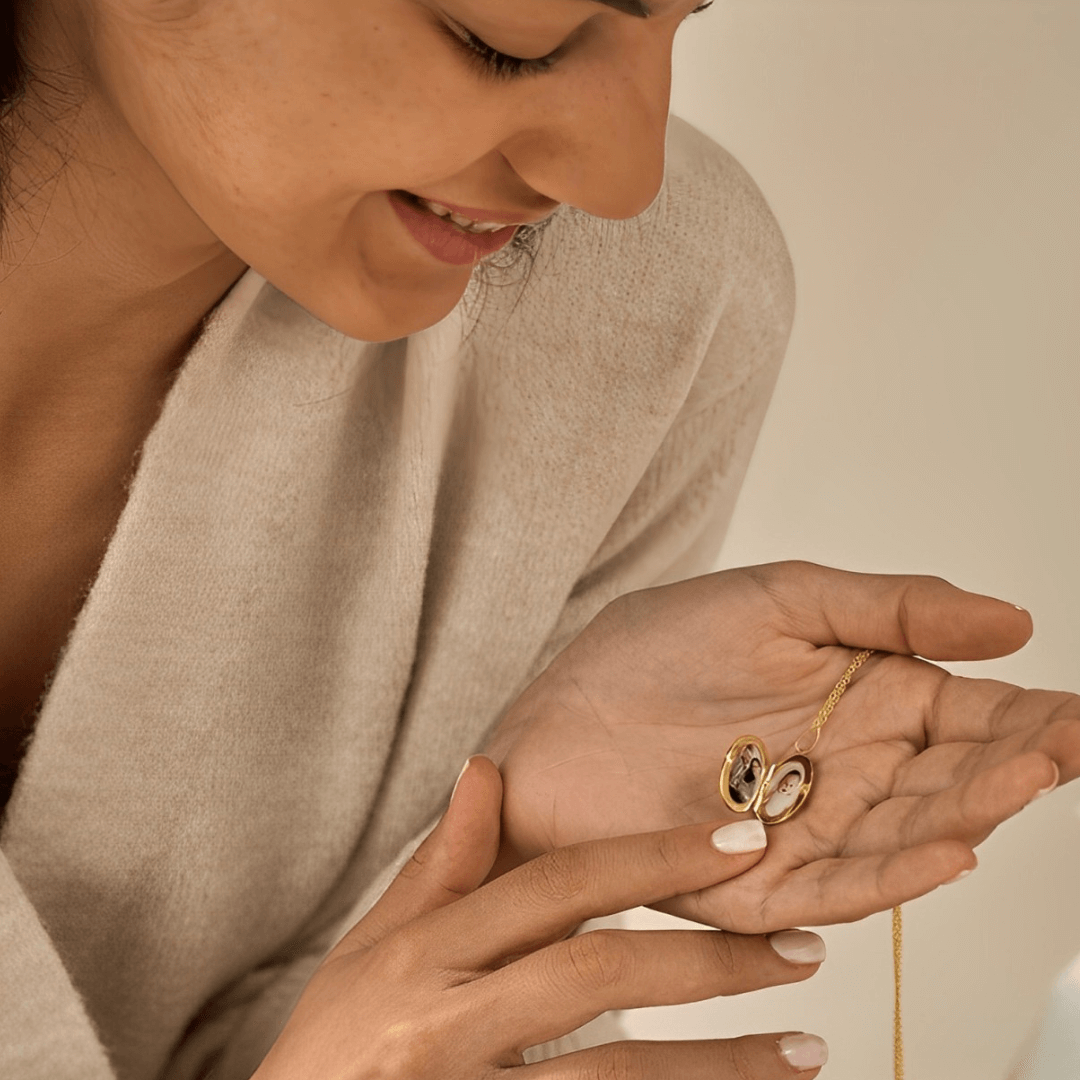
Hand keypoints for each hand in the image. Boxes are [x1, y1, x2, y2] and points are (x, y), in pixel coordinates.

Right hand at [254, 755, 829, 1079]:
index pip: (558, 885)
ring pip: (614, 1078)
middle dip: (711, 959)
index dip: (657, 856)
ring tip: (807, 1050)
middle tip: (803, 947)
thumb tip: (485, 767)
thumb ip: (441, 865)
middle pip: (598, 972)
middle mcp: (440, 1021)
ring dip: (723, 1066)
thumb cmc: (330, 1049)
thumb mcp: (371, 949)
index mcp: (418, 954)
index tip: (744, 841)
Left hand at [486, 561, 1079, 932]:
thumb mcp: (776, 601)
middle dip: (1015, 763)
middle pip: (953, 777)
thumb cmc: (649, 653)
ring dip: (970, 812)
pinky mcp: (762, 884)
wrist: (554, 721)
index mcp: (861, 700)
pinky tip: (948, 849)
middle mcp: (849, 771)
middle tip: (1064, 743)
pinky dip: (896, 874)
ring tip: (1020, 780)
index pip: (969, 712)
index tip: (1079, 712)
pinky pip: (841, 885)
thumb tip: (1012, 621)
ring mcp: (811, 830)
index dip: (1031, 713)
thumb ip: (890, 611)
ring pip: (910, 833)